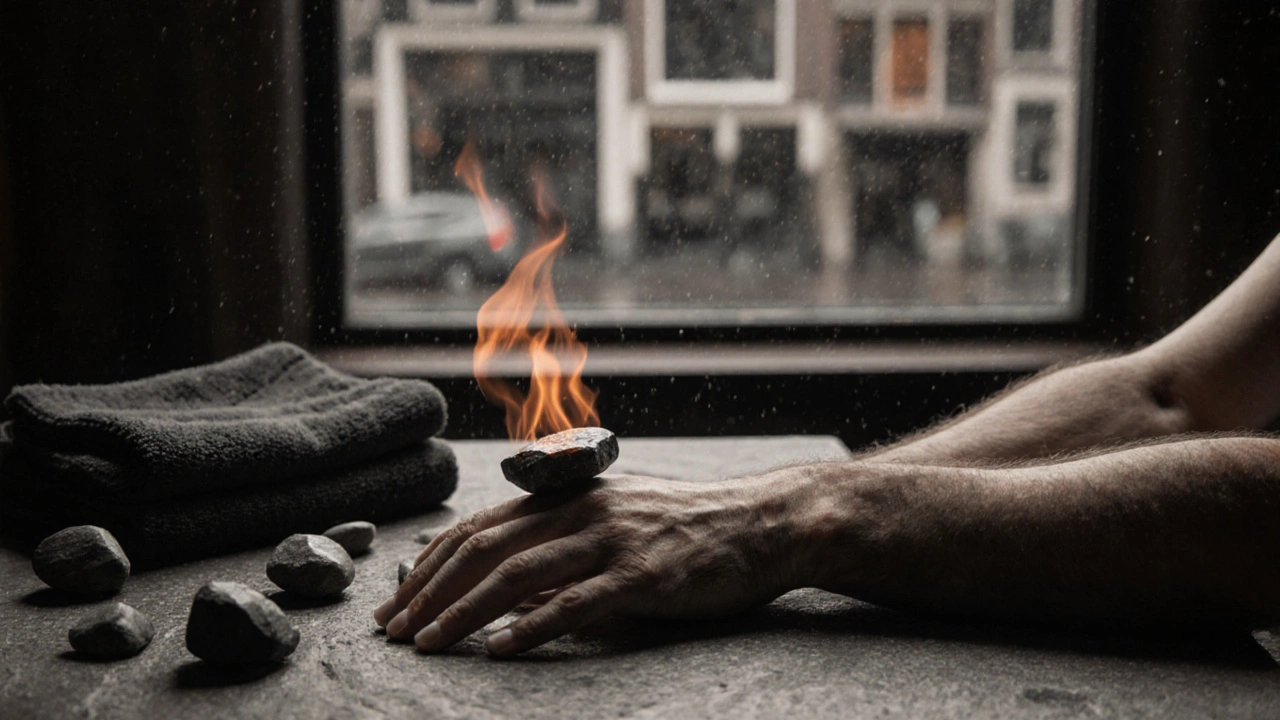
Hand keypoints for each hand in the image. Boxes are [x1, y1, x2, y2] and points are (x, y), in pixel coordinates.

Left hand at [373, 473, 808, 655]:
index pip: (479, 526)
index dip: (430, 563)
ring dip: (462, 611)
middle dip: (429, 590)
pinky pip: (574, 602)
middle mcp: (581, 510)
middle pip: (484, 547)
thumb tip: (509, 587)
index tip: (398, 598)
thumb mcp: (617, 522)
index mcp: (569, 497)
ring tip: (427, 644)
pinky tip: (500, 651)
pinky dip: (530, 627)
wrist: (763, 524)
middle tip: (393, 630)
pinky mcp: (643, 574)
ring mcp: (611, 539)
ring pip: (516, 573)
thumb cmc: (690, 528)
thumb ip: (563, 545)